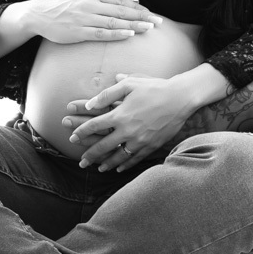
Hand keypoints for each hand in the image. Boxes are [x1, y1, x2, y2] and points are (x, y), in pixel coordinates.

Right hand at [31, 0, 161, 43]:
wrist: (40, 15)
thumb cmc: (65, 7)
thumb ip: (108, 0)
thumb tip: (134, 2)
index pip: (121, 0)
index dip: (138, 8)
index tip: (152, 13)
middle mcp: (91, 3)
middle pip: (121, 10)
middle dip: (142, 16)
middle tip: (158, 22)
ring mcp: (84, 17)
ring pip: (114, 21)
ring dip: (133, 25)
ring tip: (149, 28)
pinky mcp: (78, 31)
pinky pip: (101, 32)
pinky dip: (116, 33)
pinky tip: (128, 34)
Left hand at [63, 75, 195, 172]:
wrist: (180, 98)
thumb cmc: (154, 88)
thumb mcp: (130, 84)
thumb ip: (107, 94)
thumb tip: (90, 105)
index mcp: (120, 114)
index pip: (94, 126)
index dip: (81, 132)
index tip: (73, 138)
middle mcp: (128, 130)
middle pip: (103, 146)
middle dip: (89, 155)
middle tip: (81, 163)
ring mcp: (139, 140)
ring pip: (118, 157)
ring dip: (106, 164)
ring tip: (97, 168)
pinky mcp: (151, 146)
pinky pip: (135, 159)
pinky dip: (125, 165)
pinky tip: (119, 169)